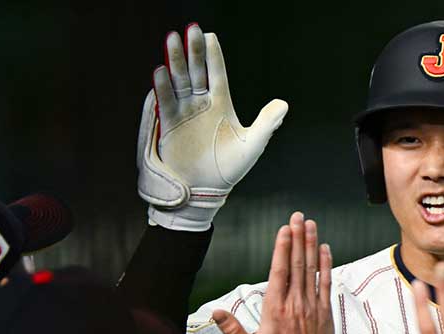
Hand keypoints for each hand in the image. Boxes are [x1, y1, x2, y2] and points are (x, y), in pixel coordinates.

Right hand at [137, 23, 287, 230]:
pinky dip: (163, 87)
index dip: (214, 56)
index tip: (210, 35)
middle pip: (197, 71)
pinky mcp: (168, 125)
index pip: (218, 74)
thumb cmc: (229, 170)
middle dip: (194, 51)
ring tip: (172, 40)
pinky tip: (160, 72)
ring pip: (179, 81)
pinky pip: (165, 102)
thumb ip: (266, 123)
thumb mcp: (252, 145)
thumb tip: (283, 104)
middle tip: (190, 29)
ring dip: (175, 61)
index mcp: (222, 106)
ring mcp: (184, 113)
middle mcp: (202, 105)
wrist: (204, 192)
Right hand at [212, 212, 333, 333]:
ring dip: (311, 245)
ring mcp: (311, 305)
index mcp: (274, 308)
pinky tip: (325, 250)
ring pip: (311, 269)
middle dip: (297, 238)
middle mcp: (294, 302)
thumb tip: (215, 314)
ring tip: (311, 225)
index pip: (278, 271)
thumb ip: (231, 329)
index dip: (282, 248)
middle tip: (298, 217)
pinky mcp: (325, 311)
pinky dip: (325, 265)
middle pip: (296, 263)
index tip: (284, 230)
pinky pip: (325, 283)